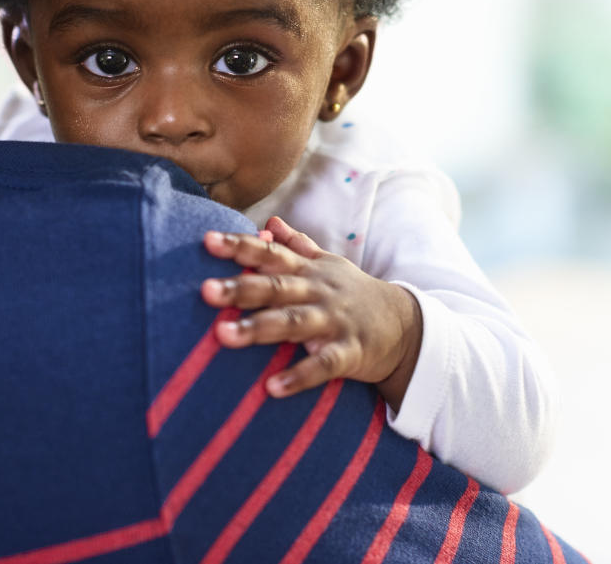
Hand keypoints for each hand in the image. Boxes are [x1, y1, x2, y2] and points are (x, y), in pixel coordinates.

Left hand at [201, 216, 422, 411]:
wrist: (406, 325)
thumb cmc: (354, 294)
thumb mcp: (329, 265)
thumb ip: (297, 246)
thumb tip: (269, 222)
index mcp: (309, 271)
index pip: (270, 253)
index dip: (240, 246)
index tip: (206, 241)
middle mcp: (318, 291)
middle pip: (276, 286)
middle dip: (240, 288)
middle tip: (204, 290)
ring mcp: (334, 321)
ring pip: (293, 322)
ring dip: (258, 328)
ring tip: (222, 336)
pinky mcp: (349, 353)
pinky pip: (323, 365)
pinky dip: (299, 376)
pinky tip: (271, 388)